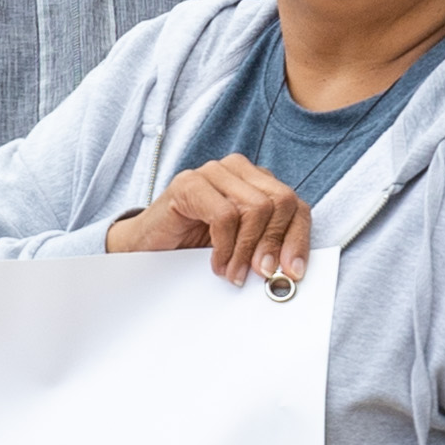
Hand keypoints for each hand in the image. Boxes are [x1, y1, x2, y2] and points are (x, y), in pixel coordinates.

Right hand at [106, 156, 309, 285]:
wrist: (147, 246)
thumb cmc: (193, 244)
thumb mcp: (240, 247)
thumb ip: (265, 248)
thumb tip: (289, 268)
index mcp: (258, 182)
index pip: (295, 205)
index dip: (298, 239)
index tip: (292, 271)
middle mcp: (239, 170)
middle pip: (281, 202)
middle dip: (274, 244)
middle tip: (261, 274)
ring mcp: (213, 172)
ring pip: (256, 208)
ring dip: (247, 250)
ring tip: (233, 272)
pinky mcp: (190, 183)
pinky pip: (225, 215)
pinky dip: (225, 246)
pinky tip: (215, 262)